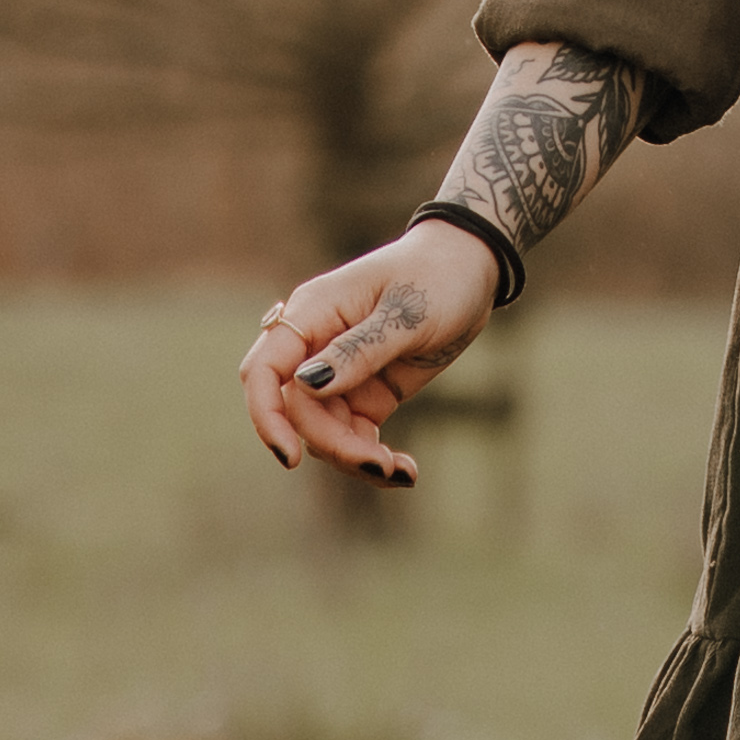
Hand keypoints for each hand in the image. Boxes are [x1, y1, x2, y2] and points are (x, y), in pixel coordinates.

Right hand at [235, 220, 501, 484]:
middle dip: (332, 445)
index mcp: (313, 314)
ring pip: (324, 431)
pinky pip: (354, 435)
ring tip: (402, 472)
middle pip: (298, 412)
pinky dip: (373, 457)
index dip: (267, 416)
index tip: (289, 457)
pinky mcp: (367, 392)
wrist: (473, 267)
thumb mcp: (406, 313)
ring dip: (356, 459)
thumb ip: (358, 350)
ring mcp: (341, 372)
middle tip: (381, 465)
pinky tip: (406, 472)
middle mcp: (317, 346)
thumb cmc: (438, 276)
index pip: (265, 371)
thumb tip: (306, 385)